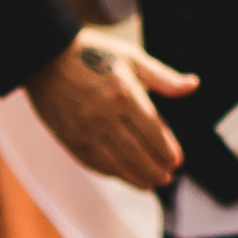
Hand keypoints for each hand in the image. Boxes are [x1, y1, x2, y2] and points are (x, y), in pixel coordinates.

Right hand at [24, 36, 193, 187]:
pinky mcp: (68, 138)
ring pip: (115, 164)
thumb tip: (193, 85)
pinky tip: (122, 175)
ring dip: (135, 177)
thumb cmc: (92, 53)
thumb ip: (163, 77)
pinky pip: (93, 162)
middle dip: (155, 170)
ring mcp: (84, 129)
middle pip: (137, 153)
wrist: (43, 55)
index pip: (153, 132)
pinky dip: (110, 172)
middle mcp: (105, 116)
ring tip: (150, 184)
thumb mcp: (131, 57)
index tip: (176, 160)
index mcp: (125, 94)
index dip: (167, 149)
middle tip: (167, 177)